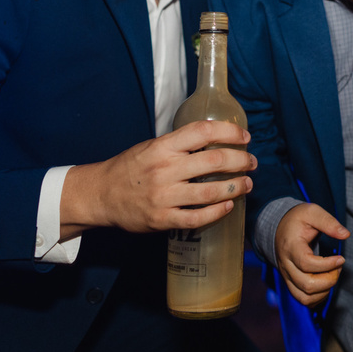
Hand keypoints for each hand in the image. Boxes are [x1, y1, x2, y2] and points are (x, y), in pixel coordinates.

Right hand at [59, 120, 255, 238]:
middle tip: (252, 162)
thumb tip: (215, 141)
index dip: (229, 132)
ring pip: (210, 192)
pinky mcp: (162, 219)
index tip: (245, 137)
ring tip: (246, 184)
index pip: (203, 131)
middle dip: (240, 161)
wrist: (100, 195)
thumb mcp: (151, 147)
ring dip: (235, 187)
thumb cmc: (130, 168)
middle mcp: (165, 170)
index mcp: (162, 147)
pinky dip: (216, 212)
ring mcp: (164, 196)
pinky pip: (197, 218)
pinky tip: (227, 206)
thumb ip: (179, 145)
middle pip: (214, 161)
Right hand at [275, 203, 348, 307]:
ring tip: (333, 274)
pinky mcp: (291, 283)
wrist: (281, 227)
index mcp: (290, 247)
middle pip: (307, 285)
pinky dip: (319, 297)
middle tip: (338, 266)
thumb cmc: (298, 220)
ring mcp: (287, 276)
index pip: (306, 263)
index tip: (341, 258)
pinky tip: (326, 282)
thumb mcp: (312, 212)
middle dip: (329, 279)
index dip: (327, 264)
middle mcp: (286, 265)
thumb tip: (345, 235)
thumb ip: (329, 222)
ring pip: (305, 298)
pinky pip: (304, 300)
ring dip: (325, 290)